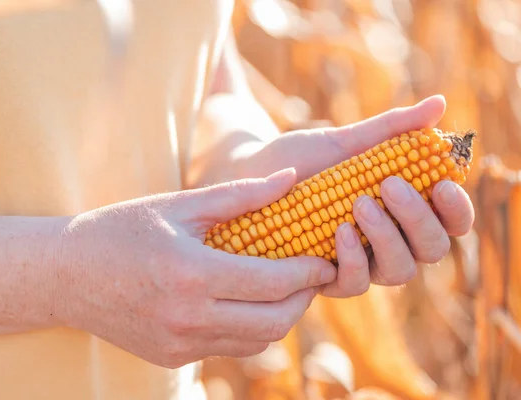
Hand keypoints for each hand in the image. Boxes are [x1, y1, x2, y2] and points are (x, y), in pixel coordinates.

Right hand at [54, 168, 335, 367]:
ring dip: (279, 317)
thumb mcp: (180, 205)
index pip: (272, 282)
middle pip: (275, 322)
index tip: (324, 258)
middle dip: (303, 299)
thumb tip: (292, 179)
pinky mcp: (172, 357)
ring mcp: (179, 344)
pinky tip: (244, 301)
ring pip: (256, 342)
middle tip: (311, 275)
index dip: (308, 272)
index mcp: (191, 275)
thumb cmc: (121, 230)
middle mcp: (187, 319)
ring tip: (282, 287)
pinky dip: (248, 328)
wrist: (64, 275)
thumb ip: (241, 194)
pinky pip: (228, 349)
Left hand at [238, 95, 474, 296]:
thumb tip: (440, 103)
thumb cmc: (302, 159)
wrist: (252, 176)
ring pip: (399, 271)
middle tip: (389, 185)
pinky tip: (338, 231)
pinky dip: (354, 260)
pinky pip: (354, 284)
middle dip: (418, 219)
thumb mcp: (346, 141)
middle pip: (432, 248)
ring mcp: (360, 263)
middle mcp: (389, 241)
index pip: (450, 221)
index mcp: (402, 211)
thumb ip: (391, 129)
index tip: (440, 182)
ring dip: (387, 238)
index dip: (456, 209)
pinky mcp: (327, 278)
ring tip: (360, 204)